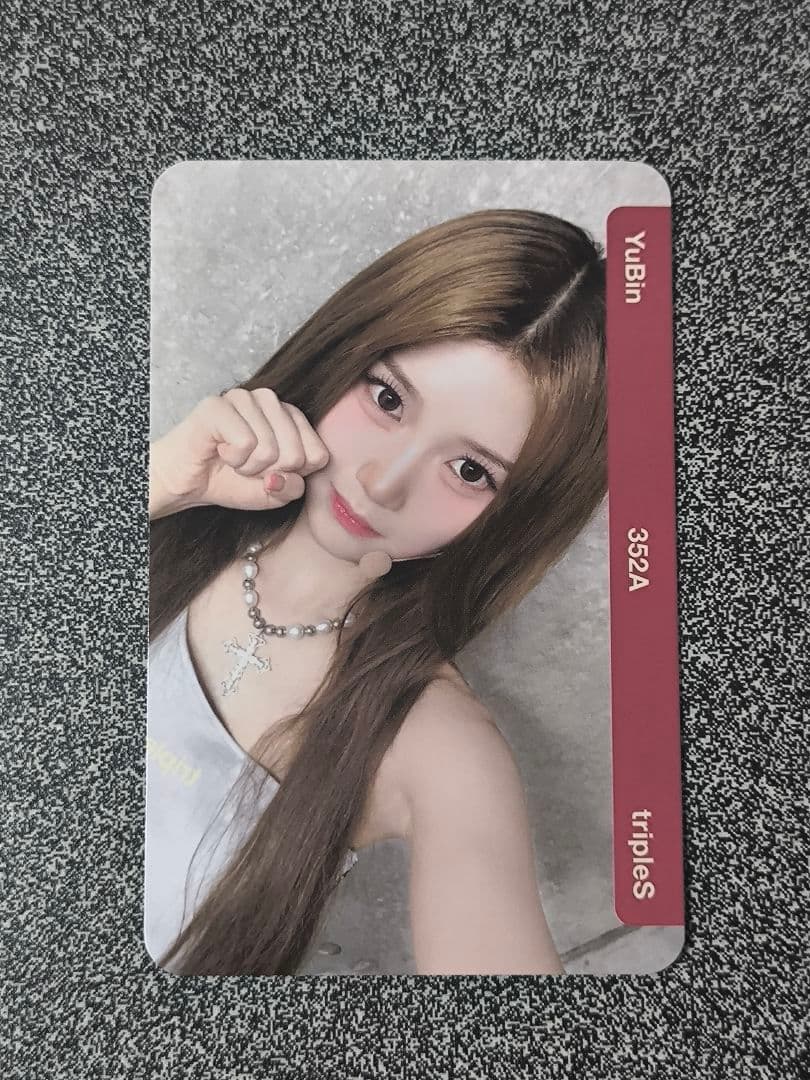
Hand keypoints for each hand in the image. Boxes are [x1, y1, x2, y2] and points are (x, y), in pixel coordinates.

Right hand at [150, 387, 329, 513]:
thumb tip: (285, 474)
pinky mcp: (219, 405)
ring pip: (271, 450)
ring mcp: (245, 398)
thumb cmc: (231, 481)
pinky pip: (246, 443)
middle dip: (269, 473)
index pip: (318, 455)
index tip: (270, 472)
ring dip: (248, 467)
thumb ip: (294, 487)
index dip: (293, 475)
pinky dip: (233, 459)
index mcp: (291, 416)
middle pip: (296, 454)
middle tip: (246, 466)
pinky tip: (220, 451)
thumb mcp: (275, 493)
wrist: (188, 484)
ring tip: (232, 459)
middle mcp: (270, 400)